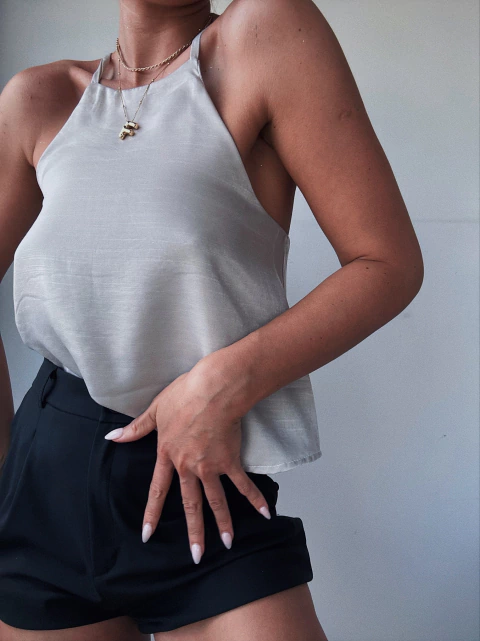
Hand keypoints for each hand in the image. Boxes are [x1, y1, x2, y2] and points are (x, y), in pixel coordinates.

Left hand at [104, 356, 271, 564]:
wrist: (212, 390)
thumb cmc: (184, 395)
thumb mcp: (155, 410)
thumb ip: (135, 428)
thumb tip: (112, 438)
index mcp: (168, 454)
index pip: (158, 490)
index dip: (151, 513)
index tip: (147, 534)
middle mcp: (188, 466)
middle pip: (190, 504)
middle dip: (193, 531)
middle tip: (196, 556)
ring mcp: (210, 466)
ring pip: (215, 500)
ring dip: (223, 524)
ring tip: (228, 544)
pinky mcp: (230, 460)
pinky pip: (243, 484)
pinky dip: (254, 498)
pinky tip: (264, 513)